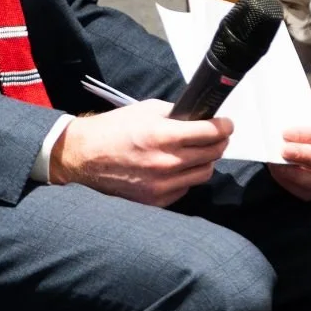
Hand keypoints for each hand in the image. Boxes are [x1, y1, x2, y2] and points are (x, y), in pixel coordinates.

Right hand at [49, 100, 231, 206]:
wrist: (84, 157)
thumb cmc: (113, 130)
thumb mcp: (146, 110)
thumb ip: (176, 114)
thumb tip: (200, 117)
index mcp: (163, 136)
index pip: (210, 133)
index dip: (224, 126)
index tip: (227, 124)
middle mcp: (166, 163)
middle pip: (213, 153)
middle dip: (219, 141)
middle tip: (217, 135)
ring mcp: (162, 185)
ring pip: (204, 173)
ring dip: (206, 160)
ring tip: (198, 152)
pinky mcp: (157, 200)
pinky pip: (186, 188)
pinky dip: (187, 176)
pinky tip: (178, 167)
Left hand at [269, 107, 310, 201]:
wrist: (297, 134)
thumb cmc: (304, 120)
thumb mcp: (307, 109)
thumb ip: (300, 112)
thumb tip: (282, 115)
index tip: (286, 132)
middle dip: (307, 156)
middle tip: (284, 149)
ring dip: (298, 174)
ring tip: (278, 163)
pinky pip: (309, 194)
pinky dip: (292, 184)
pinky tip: (279, 171)